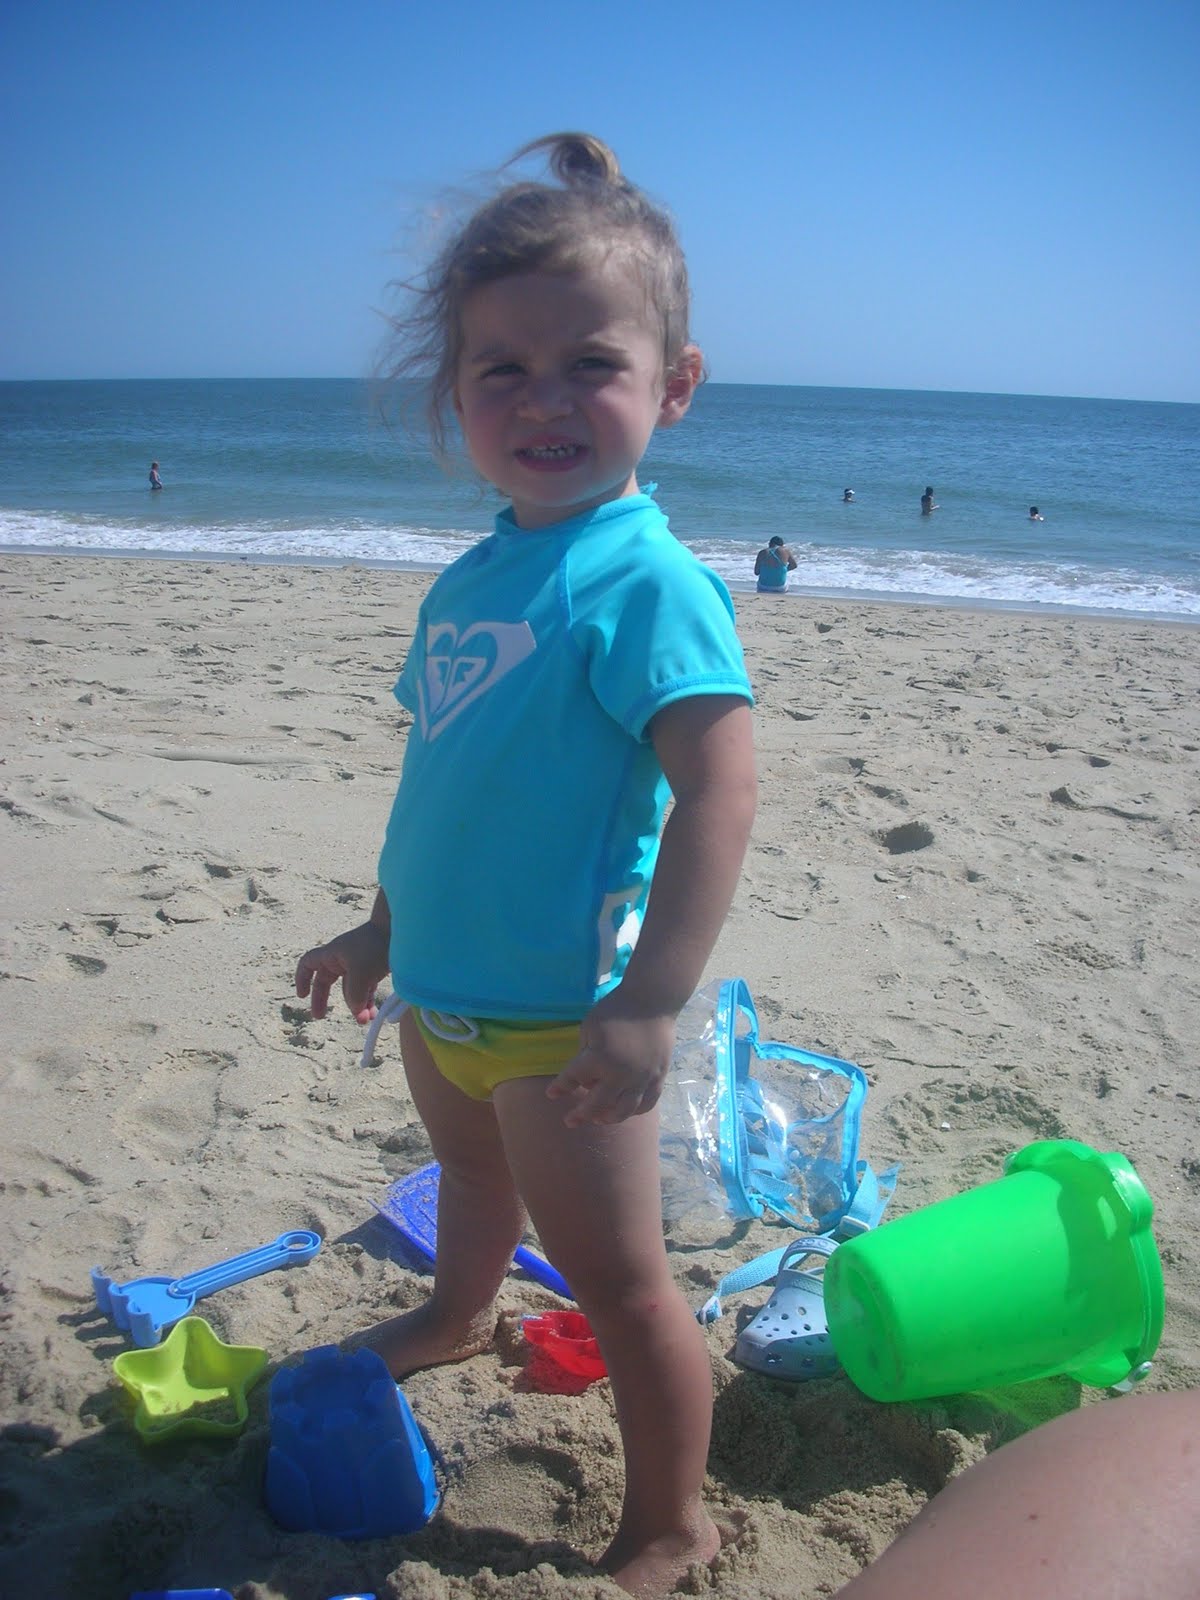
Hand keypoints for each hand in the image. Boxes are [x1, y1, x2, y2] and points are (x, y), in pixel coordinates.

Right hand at [295, 921, 389, 1024]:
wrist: (400, 931)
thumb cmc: (375, 945)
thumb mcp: (361, 972)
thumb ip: (354, 994)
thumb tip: (356, 1012)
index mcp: (332, 955)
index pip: (308, 964)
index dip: (302, 979)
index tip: (302, 996)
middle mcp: (341, 960)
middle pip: (325, 982)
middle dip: (323, 1000)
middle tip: (320, 1017)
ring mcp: (357, 965)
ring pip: (349, 990)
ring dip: (355, 1006)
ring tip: (364, 1020)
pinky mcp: (372, 970)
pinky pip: (365, 990)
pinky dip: (367, 1002)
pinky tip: (373, 1015)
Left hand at [546, 1000, 675, 1127]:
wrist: (653, 1001)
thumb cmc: (617, 1009)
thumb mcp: (589, 1026)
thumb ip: (584, 1052)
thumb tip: (585, 1074)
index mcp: (599, 1059)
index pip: (574, 1079)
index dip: (560, 1087)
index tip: (551, 1094)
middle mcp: (620, 1075)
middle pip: (597, 1104)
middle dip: (580, 1114)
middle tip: (569, 1121)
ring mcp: (642, 1079)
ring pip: (623, 1111)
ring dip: (608, 1118)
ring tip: (598, 1119)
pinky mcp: (658, 1078)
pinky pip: (646, 1104)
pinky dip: (634, 1111)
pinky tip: (624, 1109)